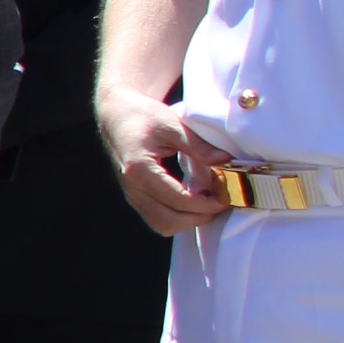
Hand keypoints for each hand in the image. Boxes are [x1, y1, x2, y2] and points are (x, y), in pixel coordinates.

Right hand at [104, 89, 231, 236]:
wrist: (117, 117)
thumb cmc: (143, 117)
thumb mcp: (173, 125)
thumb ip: (199, 146)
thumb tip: (226, 161)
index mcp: (140, 169)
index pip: (177, 200)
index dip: (205, 204)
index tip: (226, 196)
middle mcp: (132, 188)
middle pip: (169, 221)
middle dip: (199, 217)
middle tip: (221, 202)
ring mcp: (132, 195)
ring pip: (162, 225)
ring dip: (189, 221)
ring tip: (208, 203)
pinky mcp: (136, 197)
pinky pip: (158, 219)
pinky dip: (179, 217)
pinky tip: (195, 202)